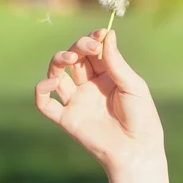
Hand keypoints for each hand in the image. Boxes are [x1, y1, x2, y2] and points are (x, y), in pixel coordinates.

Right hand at [35, 29, 164, 173]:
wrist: (137, 149)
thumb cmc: (141, 117)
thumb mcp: (133, 85)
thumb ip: (116, 62)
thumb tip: (107, 34)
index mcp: (107, 76)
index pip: (93, 51)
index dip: (93, 39)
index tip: (100, 33)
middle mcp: (89, 86)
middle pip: (74, 58)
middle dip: (79, 46)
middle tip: (90, 46)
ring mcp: (77, 101)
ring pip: (56, 74)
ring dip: (58, 60)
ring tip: (69, 57)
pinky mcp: (67, 118)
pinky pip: (45, 104)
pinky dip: (41, 91)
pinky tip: (52, 83)